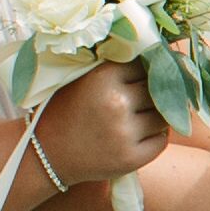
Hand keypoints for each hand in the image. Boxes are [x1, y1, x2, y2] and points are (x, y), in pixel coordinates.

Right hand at [31, 62, 171, 195]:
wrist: (45, 154)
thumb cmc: (66, 111)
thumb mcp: (84, 78)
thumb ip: (115, 67)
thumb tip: (159, 52)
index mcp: (103, 77)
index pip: (146, 64)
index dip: (144, 71)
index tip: (136, 78)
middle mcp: (116, 103)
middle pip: (159, 90)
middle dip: (152, 94)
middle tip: (136, 100)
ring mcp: (124, 133)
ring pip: (164, 116)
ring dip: (156, 116)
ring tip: (135, 118)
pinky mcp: (131, 158)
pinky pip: (162, 140)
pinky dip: (154, 137)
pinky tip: (135, 136)